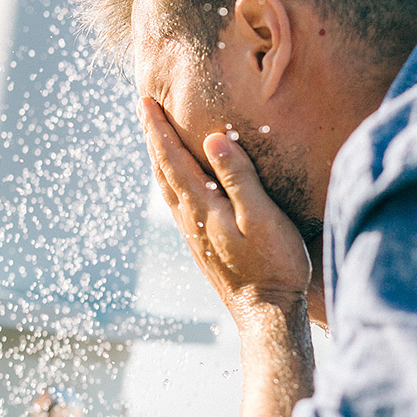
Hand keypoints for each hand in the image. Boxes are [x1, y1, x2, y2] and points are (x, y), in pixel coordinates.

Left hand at [139, 98, 310, 326]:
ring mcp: (194, 234)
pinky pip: (177, 204)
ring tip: (154, 139)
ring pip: (167, 188)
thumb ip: (238, 177)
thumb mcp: (261, 216)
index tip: (145, 103)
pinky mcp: (203, 246)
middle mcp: (190, 219)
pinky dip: (170, 182)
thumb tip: (211, 138)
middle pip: (163, 171)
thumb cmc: (274, 264)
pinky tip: (176, 183)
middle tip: (142, 110)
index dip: (159, 129)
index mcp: (202, 206)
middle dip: (153, 138)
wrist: (266, 314)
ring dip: (159, 160)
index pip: (173, 158)